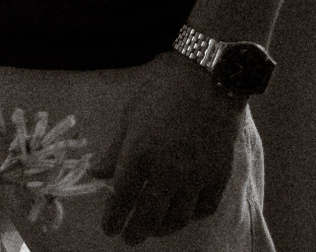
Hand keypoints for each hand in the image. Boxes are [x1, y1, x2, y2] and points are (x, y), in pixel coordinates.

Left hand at [99, 52, 244, 241]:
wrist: (207, 79)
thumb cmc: (161, 91)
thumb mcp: (128, 116)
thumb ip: (114, 150)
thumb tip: (96, 174)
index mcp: (139, 154)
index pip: (123, 197)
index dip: (114, 217)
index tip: (108, 228)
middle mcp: (168, 171)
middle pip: (150, 214)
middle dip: (137, 230)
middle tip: (129, 238)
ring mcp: (196, 175)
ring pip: (179, 217)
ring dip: (163, 228)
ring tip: (153, 229)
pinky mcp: (219, 174)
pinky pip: (205, 207)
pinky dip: (192, 215)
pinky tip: (183, 214)